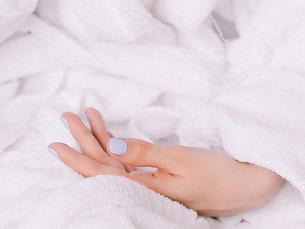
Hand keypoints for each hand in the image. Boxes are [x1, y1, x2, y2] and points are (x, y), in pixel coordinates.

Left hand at [49, 109, 284, 215]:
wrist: (246, 185)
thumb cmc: (216, 172)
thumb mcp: (179, 159)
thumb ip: (143, 153)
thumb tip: (110, 146)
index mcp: (144, 186)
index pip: (101, 172)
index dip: (78, 156)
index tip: (58, 140)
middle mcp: (144, 188)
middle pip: (104, 165)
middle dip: (84, 141)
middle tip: (65, 117)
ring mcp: (153, 184)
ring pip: (115, 163)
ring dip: (98, 140)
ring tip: (85, 117)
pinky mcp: (163, 179)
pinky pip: (131, 163)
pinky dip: (118, 146)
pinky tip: (111, 134)